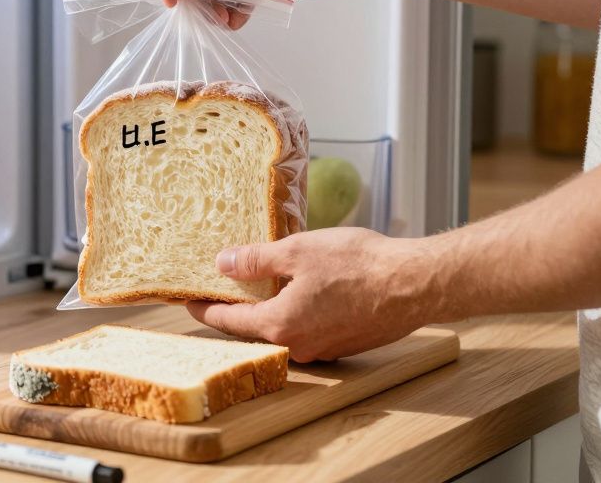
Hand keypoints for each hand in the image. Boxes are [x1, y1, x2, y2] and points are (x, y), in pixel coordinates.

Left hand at [187, 228, 428, 361]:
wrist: (414, 285)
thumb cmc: (358, 265)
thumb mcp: (297, 251)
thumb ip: (256, 261)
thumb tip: (223, 264)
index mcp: (279, 325)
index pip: (227, 321)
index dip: (204, 308)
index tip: (186, 300)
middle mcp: (298, 347)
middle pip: (254, 329)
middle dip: (235, 309)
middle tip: (218, 289)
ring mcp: (324, 349)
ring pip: (283, 329)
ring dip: (269, 309)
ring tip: (259, 284)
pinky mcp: (345, 344)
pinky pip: (309, 329)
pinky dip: (297, 312)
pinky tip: (302, 290)